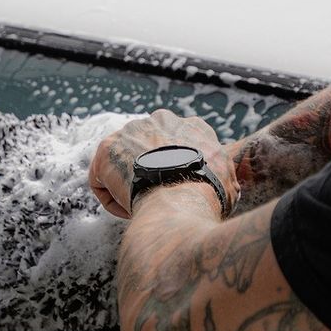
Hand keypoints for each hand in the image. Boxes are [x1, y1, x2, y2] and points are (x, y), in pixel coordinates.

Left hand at [88, 108, 238, 218]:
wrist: (182, 199)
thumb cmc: (210, 198)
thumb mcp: (228, 185)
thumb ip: (222, 180)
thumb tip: (228, 189)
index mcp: (193, 126)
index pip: (178, 145)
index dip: (175, 171)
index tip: (176, 191)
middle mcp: (161, 120)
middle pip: (148, 150)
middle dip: (149, 174)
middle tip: (155, 198)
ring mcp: (131, 130)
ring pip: (124, 165)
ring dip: (129, 187)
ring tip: (142, 208)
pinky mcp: (106, 148)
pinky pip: (102, 179)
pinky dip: (112, 200)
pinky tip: (128, 211)